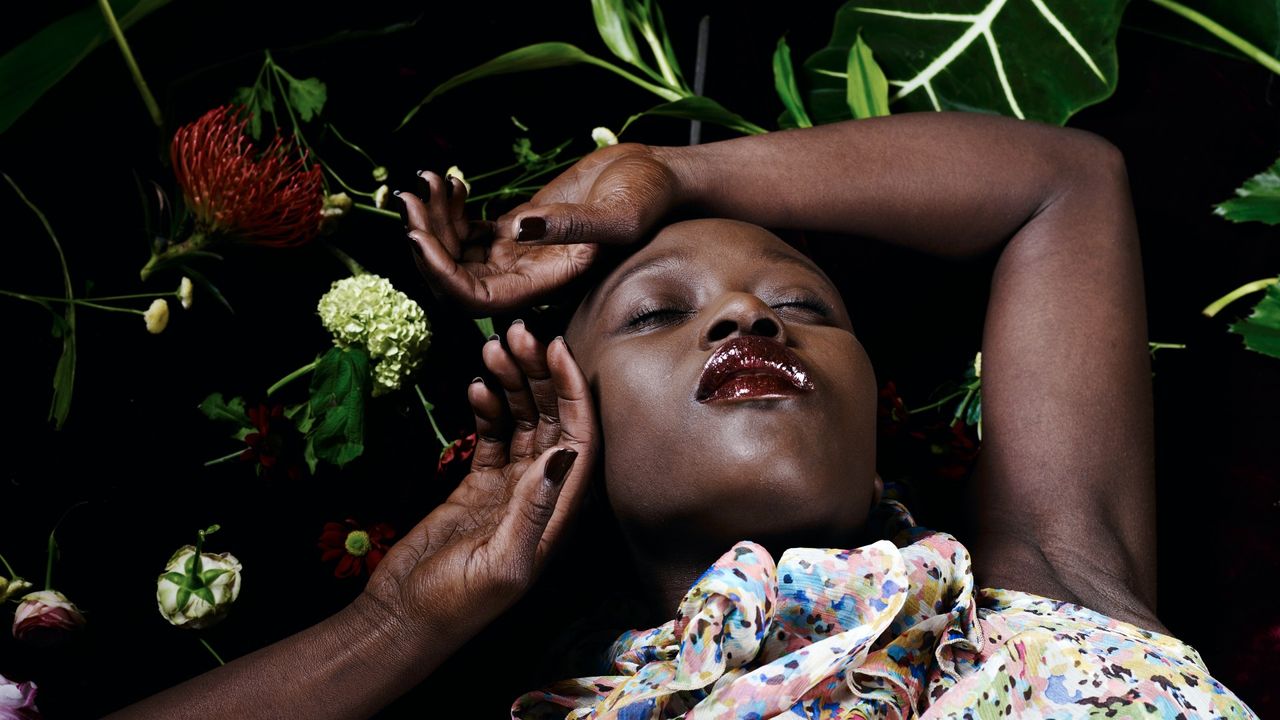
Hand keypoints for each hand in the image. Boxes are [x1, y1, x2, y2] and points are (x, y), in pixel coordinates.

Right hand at [362, 323, 595, 647]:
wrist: (402, 619)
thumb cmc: (455, 606)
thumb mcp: (502, 563)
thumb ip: (534, 509)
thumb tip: (565, 453)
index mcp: (559, 515)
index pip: (580, 439)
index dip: (572, 392)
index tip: (555, 348)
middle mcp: (543, 496)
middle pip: (553, 420)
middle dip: (540, 374)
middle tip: (517, 332)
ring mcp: (510, 488)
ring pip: (523, 420)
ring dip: (513, 382)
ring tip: (493, 347)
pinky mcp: (479, 484)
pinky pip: (493, 434)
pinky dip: (488, 406)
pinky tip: (477, 383)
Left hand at [401, 143, 677, 312]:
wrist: (661, 178)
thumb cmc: (651, 199)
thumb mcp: (620, 214)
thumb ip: (574, 226)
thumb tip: (519, 230)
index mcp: (548, 285)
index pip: (477, 301)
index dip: (440, 275)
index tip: (417, 236)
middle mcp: (527, 279)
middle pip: (454, 278)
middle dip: (425, 242)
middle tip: (410, 198)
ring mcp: (518, 254)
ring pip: (454, 252)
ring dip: (432, 220)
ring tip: (426, 181)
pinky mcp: (516, 228)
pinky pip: (466, 230)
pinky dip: (449, 207)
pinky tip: (449, 180)